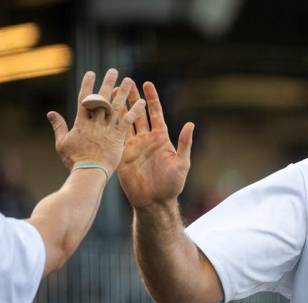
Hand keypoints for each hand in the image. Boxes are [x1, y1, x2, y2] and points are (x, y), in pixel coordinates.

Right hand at [46, 69, 144, 173]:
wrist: (87, 174)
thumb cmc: (74, 161)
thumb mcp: (62, 142)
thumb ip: (58, 126)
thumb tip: (50, 113)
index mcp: (80, 123)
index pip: (84, 99)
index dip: (87, 85)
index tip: (91, 73)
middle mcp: (94, 123)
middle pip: (101, 99)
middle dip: (107, 84)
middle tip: (113, 71)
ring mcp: (106, 130)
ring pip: (115, 107)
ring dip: (122, 93)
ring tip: (128, 80)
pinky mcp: (118, 138)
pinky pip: (127, 122)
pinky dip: (134, 111)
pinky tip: (142, 101)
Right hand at [116, 81, 194, 208]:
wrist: (155, 201)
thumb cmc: (172, 184)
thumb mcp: (182, 163)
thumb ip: (184, 143)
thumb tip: (191, 124)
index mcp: (161, 138)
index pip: (155, 113)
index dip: (151, 99)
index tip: (147, 84)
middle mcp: (146, 139)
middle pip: (137, 113)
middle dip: (131, 98)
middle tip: (125, 81)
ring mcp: (133, 146)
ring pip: (124, 122)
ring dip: (118, 108)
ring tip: (111, 92)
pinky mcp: (122, 155)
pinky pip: (115, 138)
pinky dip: (110, 125)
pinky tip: (102, 113)